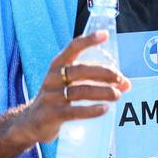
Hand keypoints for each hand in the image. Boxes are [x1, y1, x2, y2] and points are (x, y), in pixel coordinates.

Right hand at [16, 33, 130, 144]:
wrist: (30, 123)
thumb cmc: (57, 99)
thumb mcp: (70, 85)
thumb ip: (95, 81)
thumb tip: (126, 84)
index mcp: (57, 66)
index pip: (72, 48)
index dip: (88, 40)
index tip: (105, 35)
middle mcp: (52, 78)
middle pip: (80, 70)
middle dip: (103, 73)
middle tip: (121, 79)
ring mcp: (50, 97)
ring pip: (80, 91)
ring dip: (102, 92)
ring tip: (117, 95)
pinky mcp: (51, 115)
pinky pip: (73, 111)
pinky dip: (91, 110)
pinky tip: (105, 109)